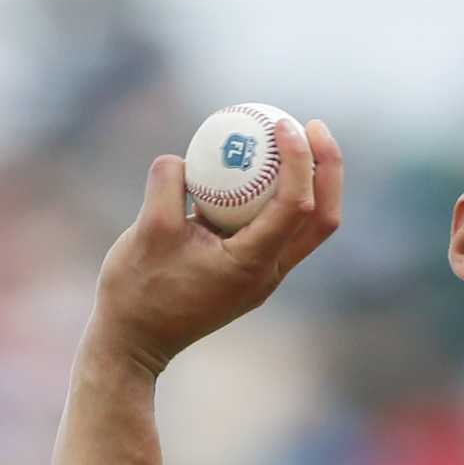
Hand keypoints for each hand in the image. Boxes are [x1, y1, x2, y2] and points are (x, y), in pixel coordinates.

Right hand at [93, 117, 342, 374]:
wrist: (135, 340)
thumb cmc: (137, 290)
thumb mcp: (145, 229)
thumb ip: (169, 185)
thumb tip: (187, 155)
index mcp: (253, 265)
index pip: (296, 205)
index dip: (299, 159)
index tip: (282, 124)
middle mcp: (270, 274)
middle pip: (323, 218)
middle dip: (328, 168)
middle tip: (312, 125)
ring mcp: (264, 277)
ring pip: (308, 226)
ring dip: (311, 182)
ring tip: (293, 138)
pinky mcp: (251, 273)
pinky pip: (277, 229)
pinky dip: (277, 196)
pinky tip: (254, 166)